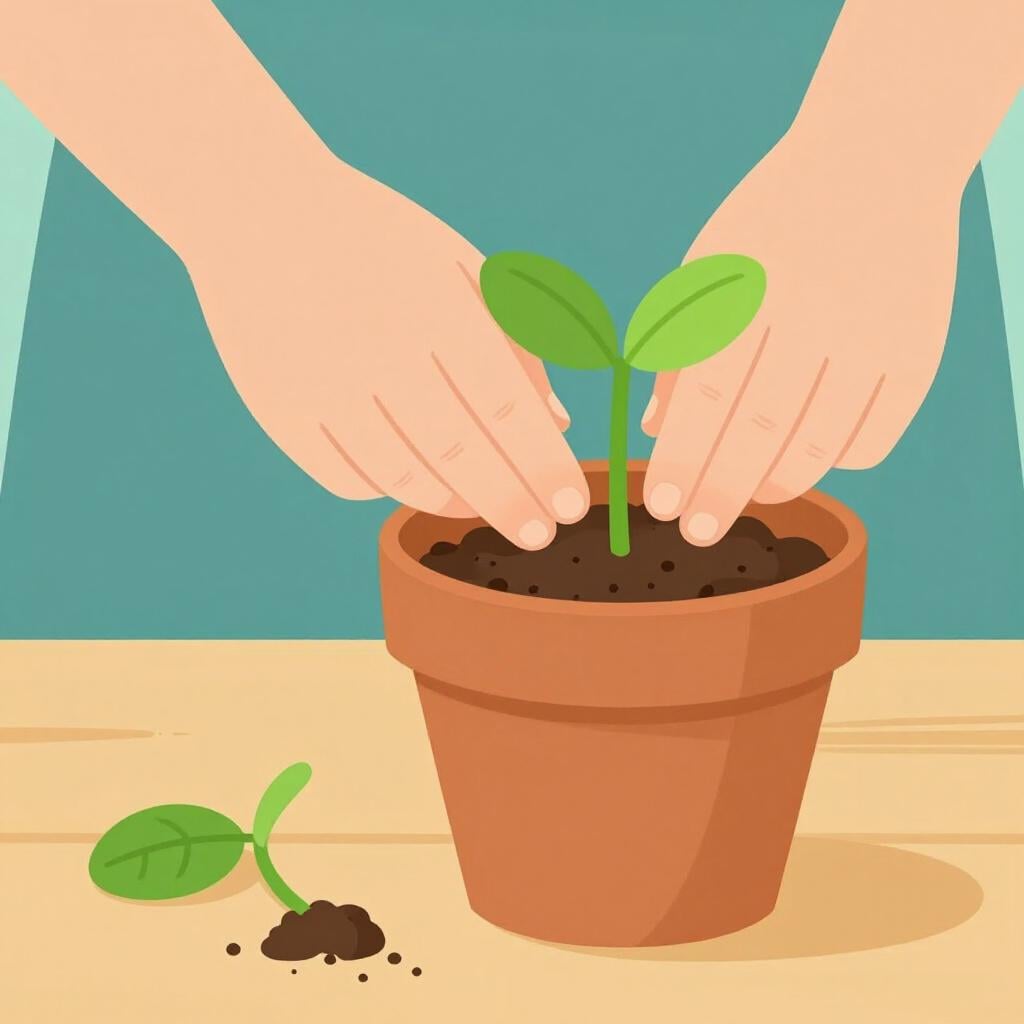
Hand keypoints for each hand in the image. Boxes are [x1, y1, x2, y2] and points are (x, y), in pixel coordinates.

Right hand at [184, 159, 588, 547]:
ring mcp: (318, 386)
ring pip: (401, 478)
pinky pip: (347, 479)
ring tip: (484, 505)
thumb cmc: (380, 241)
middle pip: (458, 453)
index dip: (541, 464)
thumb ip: (516, 339)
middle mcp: (373, 348)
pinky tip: (419, 482)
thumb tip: (557, 423)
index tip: (570, 505)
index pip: (503, 405)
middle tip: (540, 535)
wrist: (254, 210)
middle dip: (509, 503)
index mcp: (431, 303)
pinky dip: (389, 490)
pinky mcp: (278, 412)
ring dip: (453, 502)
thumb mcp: (457, 264)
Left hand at [642, 130, 961, 543]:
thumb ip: (679, 345)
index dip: (683, 458)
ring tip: (749, 497)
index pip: (705, 394)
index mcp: (749, 287)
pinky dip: (837, 460)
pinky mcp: (919, 351)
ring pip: (820, 443)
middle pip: (760, 429)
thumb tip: (656, 431)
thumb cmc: (772, 223)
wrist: (881, 157)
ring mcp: (874, 334)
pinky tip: (808, 458)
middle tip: (696, 532)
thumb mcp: (710, 264)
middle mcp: (815, 312)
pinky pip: (875, 437)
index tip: (662, 505)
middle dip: (721, 492)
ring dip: (778, 484)